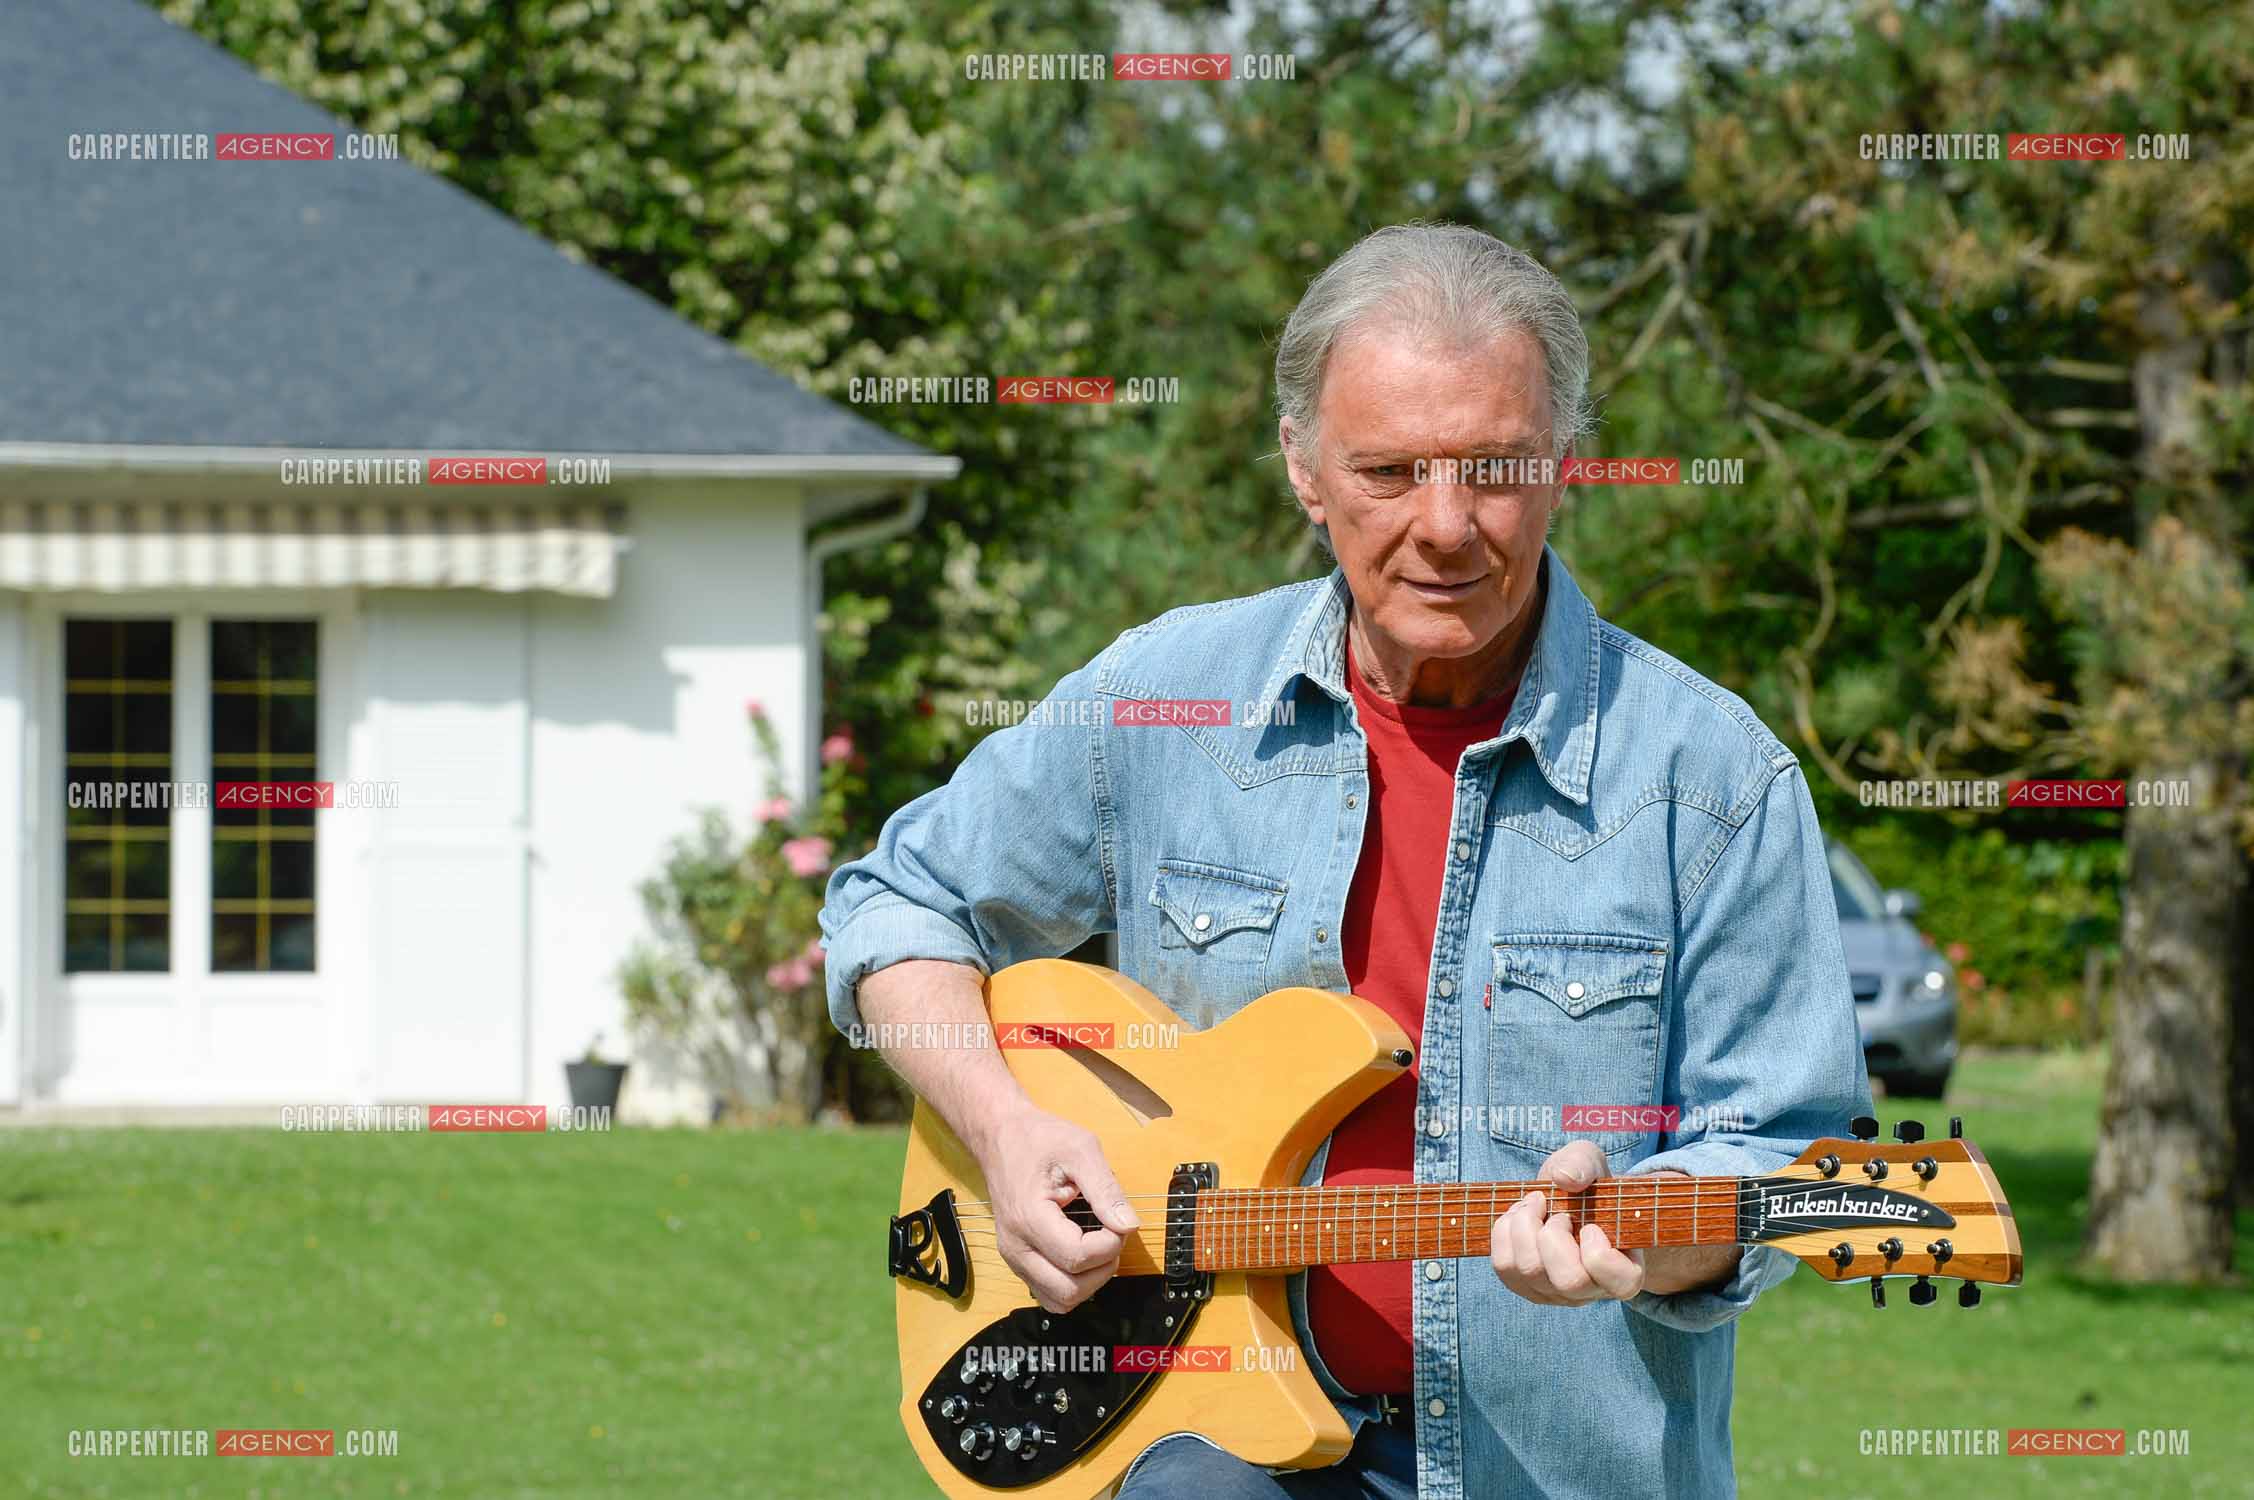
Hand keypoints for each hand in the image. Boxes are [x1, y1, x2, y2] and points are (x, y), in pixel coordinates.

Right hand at [974, 1104, 1141, 1313]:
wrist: (1000, 1136)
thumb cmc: (1038, 1138)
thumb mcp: (1080, 1149)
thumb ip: (1106, 1188)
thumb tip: (1129, 1225)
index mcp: (1028, 1218)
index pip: (1077, 1257)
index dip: (1109, 1244)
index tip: (1117, 1220)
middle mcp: (1016, 1246)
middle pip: (1068, 1290)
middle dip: (1102, 1269)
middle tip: (1111, 1236)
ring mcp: (1014, 1258)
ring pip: (1059, 1300)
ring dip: (1088, 1283)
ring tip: (1099, 1248)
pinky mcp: (1018, 1261)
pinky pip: (1048, 1293)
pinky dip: (1072, 1285)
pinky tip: (1083, 1256)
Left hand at [1490, 1140, 1646, 1305]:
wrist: (1564, 1199)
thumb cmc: (1585, 1184)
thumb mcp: (1591, 1162)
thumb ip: (1584, 1165)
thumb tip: (1564, 1178)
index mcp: (1624, 1270)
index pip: (1621, 1282)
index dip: (1601, 1252)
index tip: (1591, 1225)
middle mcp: (1591, 1290)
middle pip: (1569, 1280)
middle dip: (1553, 1234)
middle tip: (1558, 1212)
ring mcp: (1555, 1293)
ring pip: (1530, 1272)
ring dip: (1524, 1227)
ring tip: (1534, 1205)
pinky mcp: (1524, 1286)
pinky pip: (1504, 1267)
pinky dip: (1504, 1233)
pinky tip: (1518, 1215)